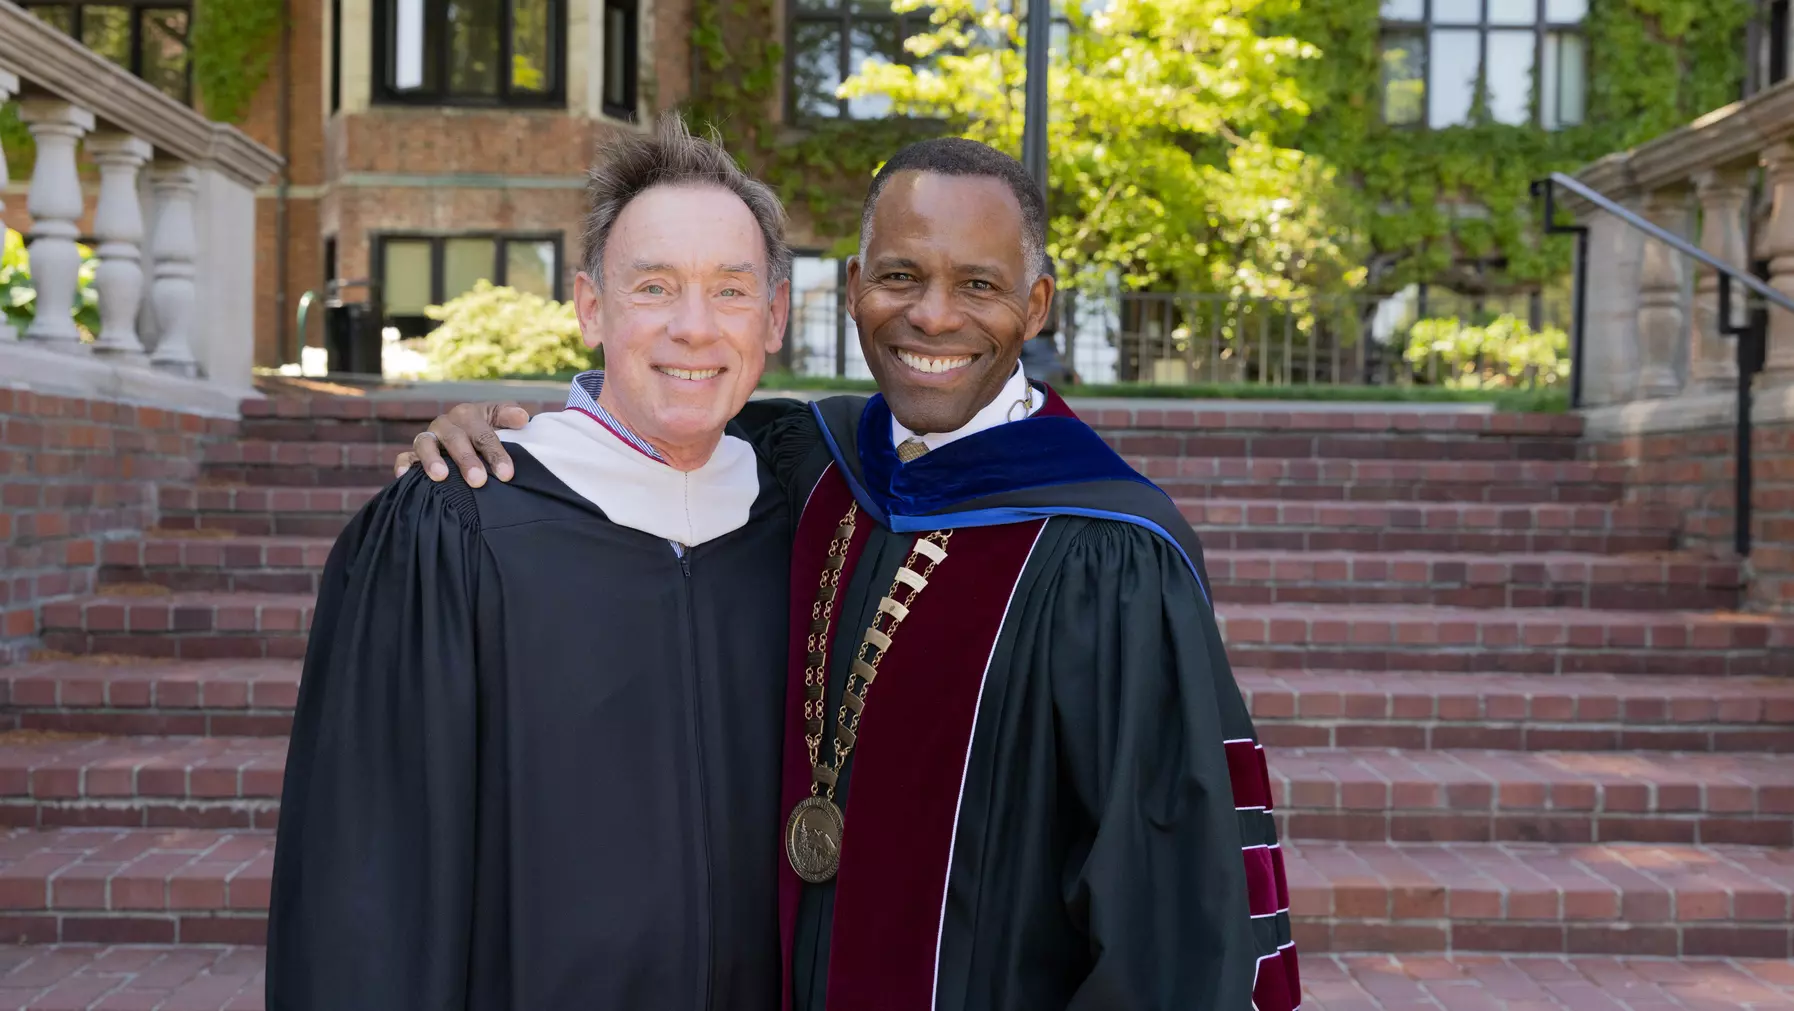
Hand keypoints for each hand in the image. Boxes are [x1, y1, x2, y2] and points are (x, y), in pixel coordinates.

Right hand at [394, 402, 530, 486]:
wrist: (467, 435)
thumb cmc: (488, 431)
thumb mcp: (500, 419)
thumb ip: (509, 416)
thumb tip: (522, 418)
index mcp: (468, 414)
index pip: (483, 434)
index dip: (495, 453)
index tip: (506, 474)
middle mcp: (446, 424)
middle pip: (455, 439)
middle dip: (467, 460)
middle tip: (478, 481)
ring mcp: (429, 438)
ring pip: (425, 444)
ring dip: (432, 459)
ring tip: (441, 476)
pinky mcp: (413, 453)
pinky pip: (404, 457)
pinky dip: (403, 465)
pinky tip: (404, 477)